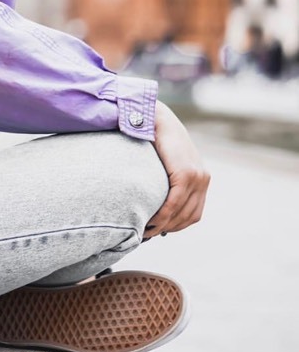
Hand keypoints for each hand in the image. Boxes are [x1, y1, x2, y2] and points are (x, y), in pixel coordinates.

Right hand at [145, 102, 210, 238]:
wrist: (157, 118)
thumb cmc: (157, 140)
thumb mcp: (168, 162)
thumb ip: (169, 180)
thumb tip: (158, 202)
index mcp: (201, 178)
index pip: (194, 213)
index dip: (177, 225)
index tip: (160, 230)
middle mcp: (203, 179)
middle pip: (189, 216)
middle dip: (169, 228)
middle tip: (149, 233)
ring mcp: (196, 176)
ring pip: (182, 212)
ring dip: (165, 225)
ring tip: (147, 229)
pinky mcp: (185, 173)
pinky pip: (175, 202)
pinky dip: (163, 214)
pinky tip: (151, 219)